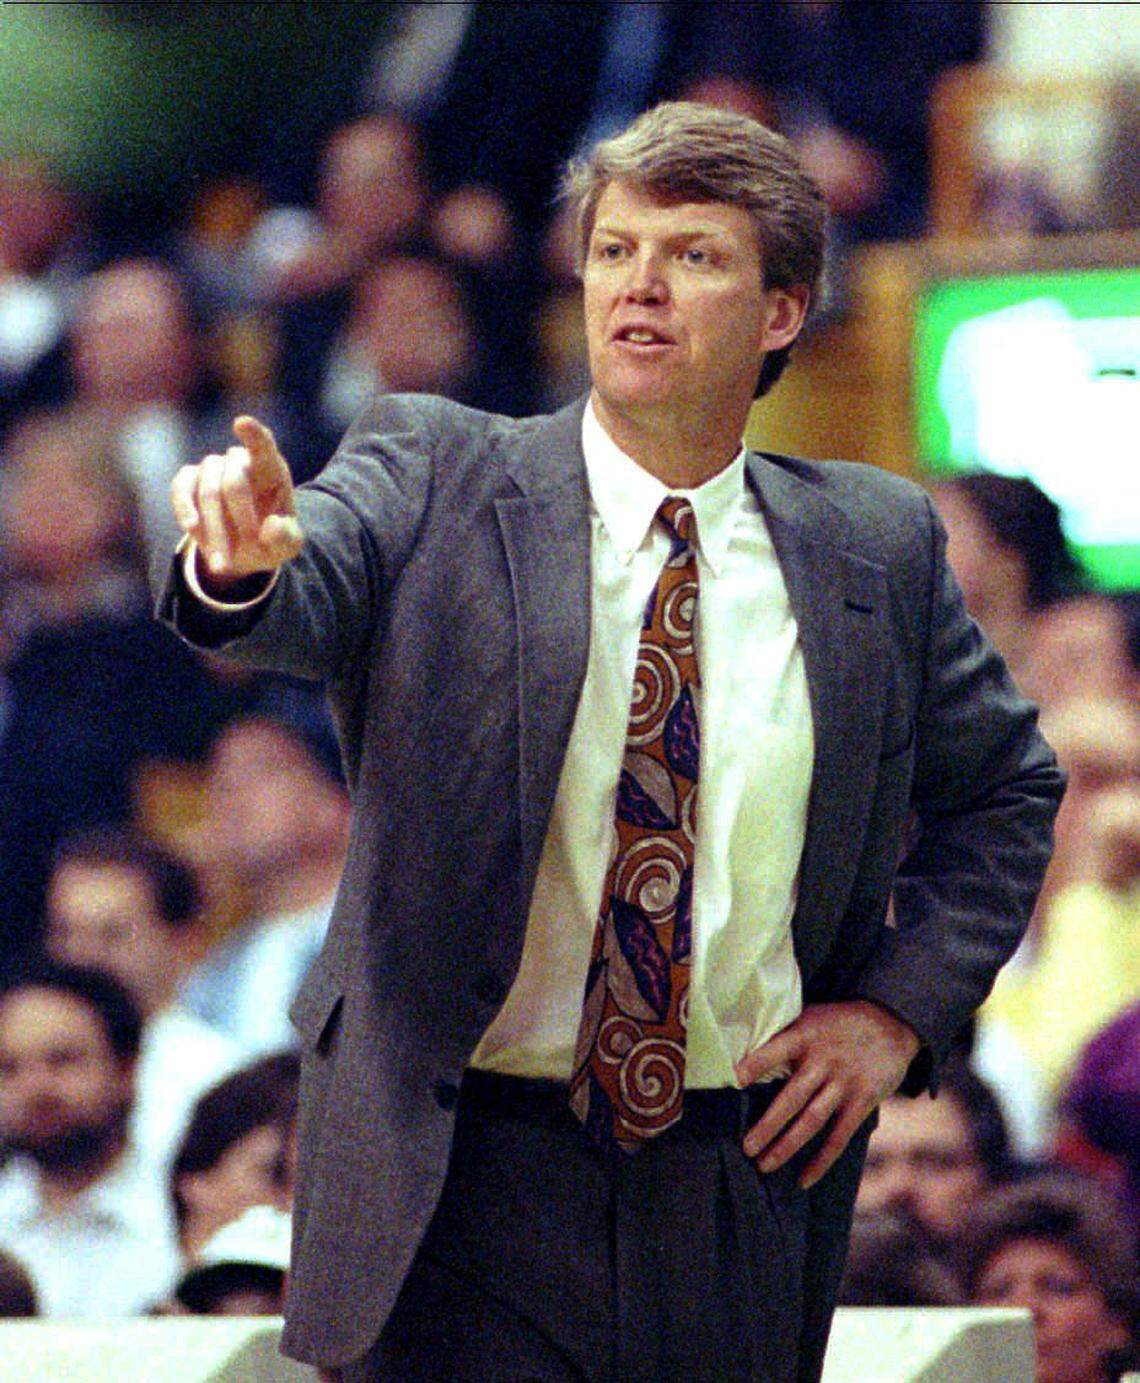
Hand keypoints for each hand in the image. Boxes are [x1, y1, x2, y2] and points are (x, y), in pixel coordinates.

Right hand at [170, 415, 303, 586]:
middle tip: (245, 550)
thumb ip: (286, 538)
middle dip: (237, 521)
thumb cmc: (270, 540)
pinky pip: (181, 488)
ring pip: (207, 491)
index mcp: (270, 470)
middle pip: (233, 483)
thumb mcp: (287, 546)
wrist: (241, 550)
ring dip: (214, 530)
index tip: (242, 423)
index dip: (254, 435)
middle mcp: (240, 461)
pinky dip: (185, 509)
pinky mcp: (188, 479)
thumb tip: (273, 526)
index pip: (263, 447)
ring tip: (223, 562)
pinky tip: (192, 529)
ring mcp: (212, 467)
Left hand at [734, 1001, 919, 1188]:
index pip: (775, 1049)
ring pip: (811, 1121)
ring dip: (787, 1146)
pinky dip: (821, 1160)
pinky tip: (804, 1179)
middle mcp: (823, 1060)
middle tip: (746, 1148)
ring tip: (764, 1165)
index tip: (733, 1080)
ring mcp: (844, 1083)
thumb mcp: (811, 1018)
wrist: (889, 1022)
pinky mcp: (862, 1101)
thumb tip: (742, 1052)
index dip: (755, 1064)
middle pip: (792, 1098)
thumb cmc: (837, 1023)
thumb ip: (785, 1036)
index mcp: (805, 1035)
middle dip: (768, 1125)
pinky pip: (839, 1136)